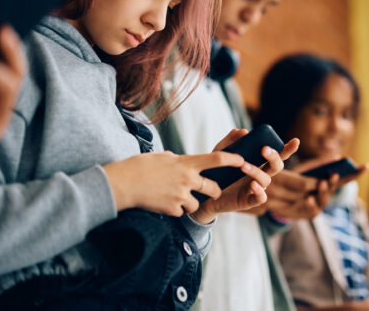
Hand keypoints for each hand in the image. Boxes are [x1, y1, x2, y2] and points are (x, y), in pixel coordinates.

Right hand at [103, 149, 241, 214]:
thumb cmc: (140, 166)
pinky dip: (176, 210)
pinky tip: (164, 203)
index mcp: (186, 162)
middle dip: (214, 191)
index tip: (243, 161)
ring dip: (191, 203)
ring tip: (175, 197)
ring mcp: (181, 195)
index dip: (233, 159)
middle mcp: (188, 179)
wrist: (124, 183)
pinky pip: (182, 212)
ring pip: (197, 204)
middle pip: (213, 188)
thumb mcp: (161, 157)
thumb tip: (179, 160)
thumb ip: (175, 159)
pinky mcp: (173, 209)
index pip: (217, 159)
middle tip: (210, 191)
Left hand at [190, 129, 299, 223]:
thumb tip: (243, 131)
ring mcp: (256, 188)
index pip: (276, 155)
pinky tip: (252, 184)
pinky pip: (261, 197)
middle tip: (264, 149)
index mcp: (258, 163)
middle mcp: (260, 175)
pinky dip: (259, 190)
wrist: (205, 195)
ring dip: (257, 171)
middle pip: (276, 166)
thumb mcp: (220, 154)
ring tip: (243, 166)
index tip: (296, 141)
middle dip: (274, 156)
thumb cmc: (217, 173)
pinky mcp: (249, 201)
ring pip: (267, 179)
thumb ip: (231, 141)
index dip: (288, 149)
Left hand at [263, 157, 368, 219]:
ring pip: (324, 200)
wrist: (274, 198)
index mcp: (327, 184)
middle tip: (332, 175)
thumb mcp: (305, 171)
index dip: (355, 173)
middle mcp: (324, 196)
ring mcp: (317, 206)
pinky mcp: (307, 214)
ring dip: (324, 192)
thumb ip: (318, 165)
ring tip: (321, 183)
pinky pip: (311, 211)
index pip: (344, 178)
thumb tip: (336, 156)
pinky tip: (309, 199)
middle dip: (334, 182)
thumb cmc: (292, 182)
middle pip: (333, 189)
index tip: (366, 166)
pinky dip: (310, 205)